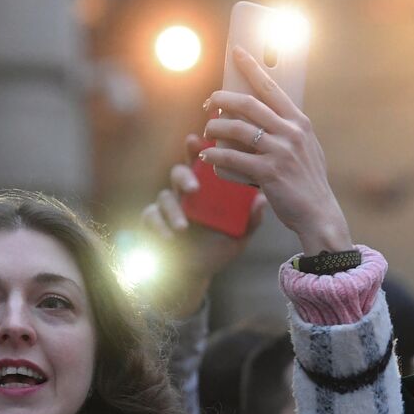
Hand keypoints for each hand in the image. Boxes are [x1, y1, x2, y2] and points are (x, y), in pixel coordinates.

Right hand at [139, 134, 266, 315]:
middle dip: (185, 176)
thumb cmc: (218, 247)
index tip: (199, 140)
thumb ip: (249, 220)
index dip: (199, 150)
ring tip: (184, 227)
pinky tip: (169, 237)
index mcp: (206, 188)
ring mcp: (168, 206)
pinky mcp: (153, 222)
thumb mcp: (238, 235)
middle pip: (179, 172)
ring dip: (174, 210)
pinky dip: (159, 226)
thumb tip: (262, 201)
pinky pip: (151, 218)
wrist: (196, 272)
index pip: (202, 164)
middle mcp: (184, 192)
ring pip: (164, 196)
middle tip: (194, 188)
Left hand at [201, 47, 351, 253]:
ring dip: (215, 127)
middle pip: (249, 104)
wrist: (318, 213)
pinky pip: (233, 158)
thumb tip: (261, 113)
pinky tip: (207, 157)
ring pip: (237, 129)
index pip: (272, 88)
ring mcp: (281, 151)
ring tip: (207, 130)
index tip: (237, 52)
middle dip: (223, 99)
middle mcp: (292, 132)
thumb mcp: (305, 148)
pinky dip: (216, 156)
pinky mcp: (269, 172)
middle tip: (208, 103)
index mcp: (299, 122)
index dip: (252, 68)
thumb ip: (287, 130)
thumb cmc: (306, 180)